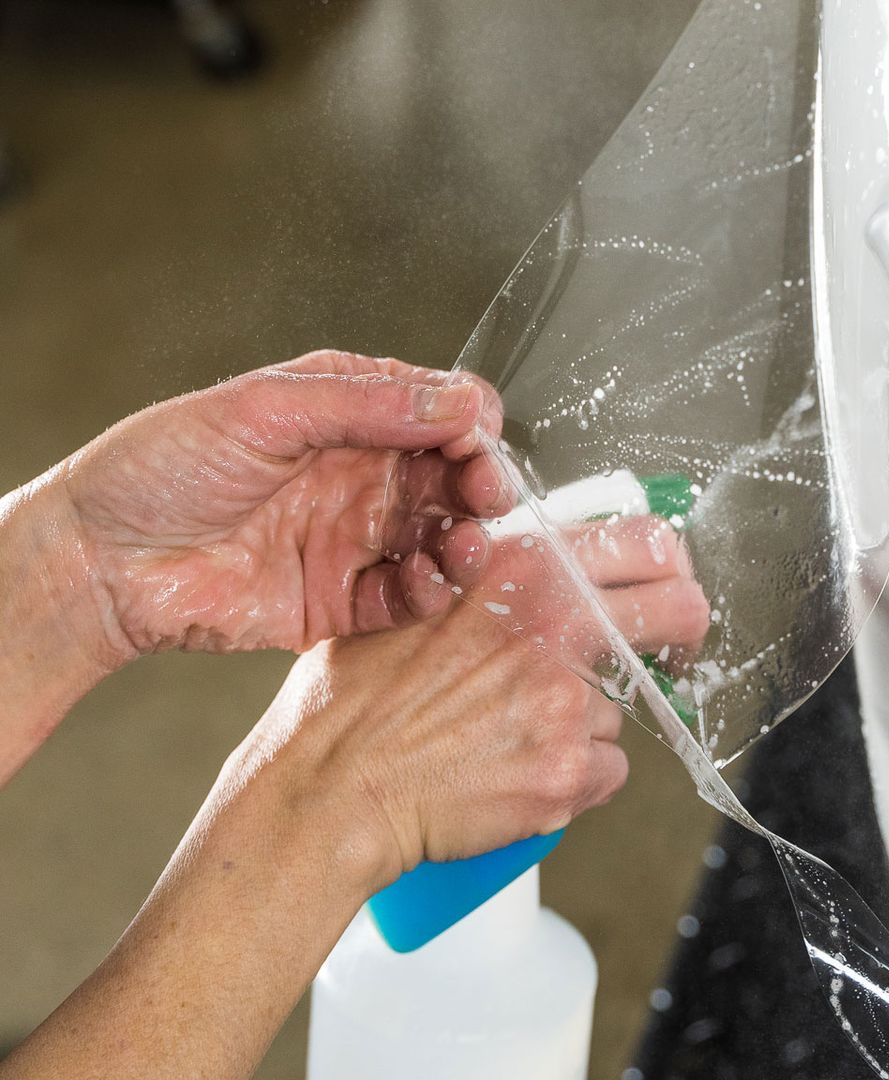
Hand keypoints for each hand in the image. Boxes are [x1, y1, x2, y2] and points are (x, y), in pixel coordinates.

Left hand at [44, 350, 508, 660]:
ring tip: (458, 546)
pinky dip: (429, 592)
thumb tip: (460, 403)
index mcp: (347, 413)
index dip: (468, 424)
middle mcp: (361, 474)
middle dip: (481, 485)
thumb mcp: (265, 411)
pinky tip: (419, 581)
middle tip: (484, 496)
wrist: (101, 561)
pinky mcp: (343, 602)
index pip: (440, 410)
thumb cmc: (163, 468)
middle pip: (454, 476)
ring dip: (465, 542)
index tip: (472, 442)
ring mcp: (355, 538)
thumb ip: (366, 405)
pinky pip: (408, 600)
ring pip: (442, 539)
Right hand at [219, 511, 705, 885]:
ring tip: (507, 740)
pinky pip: (608, 772)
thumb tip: (543, 582)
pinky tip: (517, 776)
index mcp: (522, 574)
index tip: (668, 592)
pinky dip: (574, 780)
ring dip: (581, 728)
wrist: (331, 791)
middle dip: (680, 636)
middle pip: (680, 612)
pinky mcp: (568, 773)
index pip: (648, 543)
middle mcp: (554, 630)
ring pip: (619, 711)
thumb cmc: (354, 704)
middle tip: (667, 657)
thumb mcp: (416, 604)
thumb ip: (490, 586)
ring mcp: (566, 704)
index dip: (670, 571)